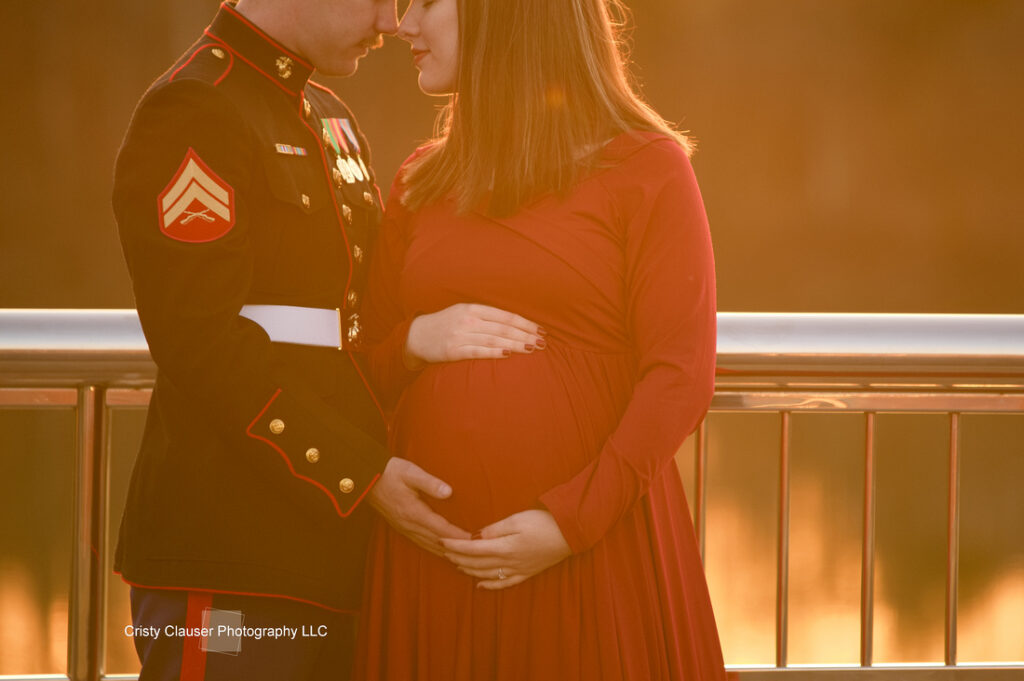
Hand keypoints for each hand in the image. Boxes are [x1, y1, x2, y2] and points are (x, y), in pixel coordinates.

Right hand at [369, 457, 469, 555]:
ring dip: (446, 552)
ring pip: (429, 546)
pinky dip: (435, 549)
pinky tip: (443, 551)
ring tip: (463, 557)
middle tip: (475, 553)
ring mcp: (404, 528)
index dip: (459, 536)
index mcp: (413, 512)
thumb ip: (430, 483)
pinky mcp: (401, 528)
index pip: (441, 529)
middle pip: (437, 543)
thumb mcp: (411, 472)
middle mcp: (409, 525)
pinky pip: (421, 543)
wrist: (367, 478)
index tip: (475, 540)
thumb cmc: (390, 472)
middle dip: (456, 549)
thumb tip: (448, 492)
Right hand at [404, 303, 545, 368]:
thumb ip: (486, 317)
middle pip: (503, 327)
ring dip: (516, 344)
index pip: (506, 315)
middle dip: (526, 335)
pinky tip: (509, 353)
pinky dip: (494, 351)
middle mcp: (468, 319)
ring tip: (533, 349)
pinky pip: (477, 351)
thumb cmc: (446, 325)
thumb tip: (515, 324)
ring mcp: (460, 335)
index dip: (525, 323)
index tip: (541, 331)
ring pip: (494, 338)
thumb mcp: (464, 313)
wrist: (416, 336)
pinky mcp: (453, 351)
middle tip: (543, 343)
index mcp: (473, 308)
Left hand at [440, 510, 570, 589]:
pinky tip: (480, 585)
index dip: (455, 546)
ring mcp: (518, 569)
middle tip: (443, 552)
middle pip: (476, 563)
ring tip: (455, 564)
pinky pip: (504, 583)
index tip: (441, 541)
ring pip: (487, 574)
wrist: (570, 533)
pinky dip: (490, 585)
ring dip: (469, 570)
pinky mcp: (527, 572)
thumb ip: (495, 529)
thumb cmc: (544, 522)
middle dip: (457, 558)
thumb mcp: (517, 519)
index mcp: (505, 547)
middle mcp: (509, 562)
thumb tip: (477, 536)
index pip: (472, 549)